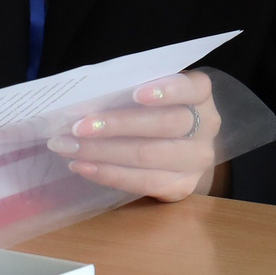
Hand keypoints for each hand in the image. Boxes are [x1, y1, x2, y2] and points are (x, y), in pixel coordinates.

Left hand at [45, 71, 221, 201]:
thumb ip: (131, 90)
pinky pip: (142, 182)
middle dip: (116, 125)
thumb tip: (86, 99)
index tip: (134, 93)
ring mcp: (197, 160)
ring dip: (102, 152)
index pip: (191, 88)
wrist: (183, 148)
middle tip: (77, 126)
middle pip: (164, 125)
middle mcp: (207, 126)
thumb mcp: (153, 92)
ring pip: (149, 155)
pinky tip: (82, 167)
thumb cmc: (156, 110)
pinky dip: (108, 174)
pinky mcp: (182, 186)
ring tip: (68, 147)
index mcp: (200, 94)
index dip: (166, 90)